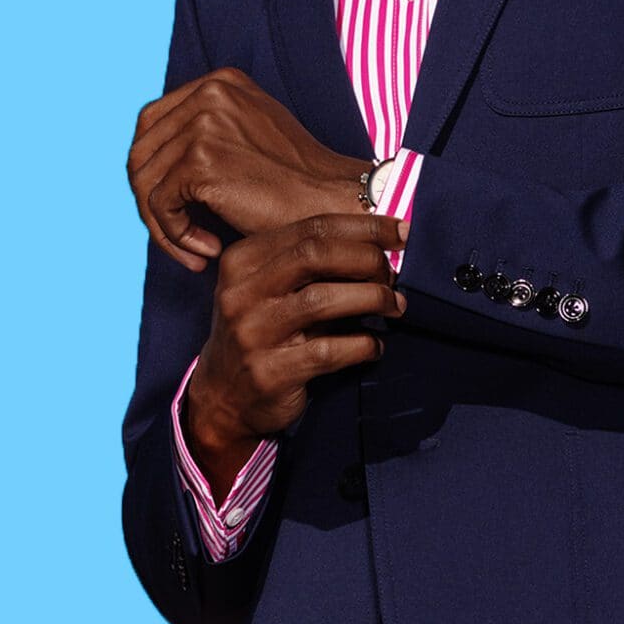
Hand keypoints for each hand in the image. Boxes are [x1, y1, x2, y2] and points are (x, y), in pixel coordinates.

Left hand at [128, 66, 371, 271]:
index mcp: (219, 83)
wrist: (337, 203)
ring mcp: (203, 124)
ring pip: (145, 182)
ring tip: (195, 249)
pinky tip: (208, 249)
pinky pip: (160, 207)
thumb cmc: (299, 183)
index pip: (153, 124)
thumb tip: (157, 160)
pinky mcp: (200, 161)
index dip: (155, 172)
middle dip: (150, 201)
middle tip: (177, 234)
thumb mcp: (250, 135)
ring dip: (164, 226)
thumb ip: (209, 132)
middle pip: (142, 151)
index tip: (176, 208)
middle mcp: (208, 93)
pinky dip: (175, 236)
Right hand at [184, 212, 410, 463]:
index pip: (310, 228)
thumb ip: (308, 264)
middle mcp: (241, 292)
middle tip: (394, 274)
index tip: (400, 232)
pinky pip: (329, 351)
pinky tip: (376, 345)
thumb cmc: (260, 332)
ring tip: (395, 306)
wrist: (224, 396)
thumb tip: (378, 242)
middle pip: (315, 255)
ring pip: (322, 300)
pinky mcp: (270, 372)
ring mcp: (252, 333)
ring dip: (372, 299)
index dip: (363, 227)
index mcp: (242, 261)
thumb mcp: (268, 289)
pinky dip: (363, 344)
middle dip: (367, 259)